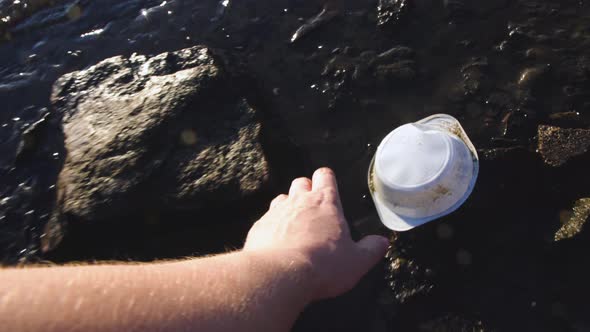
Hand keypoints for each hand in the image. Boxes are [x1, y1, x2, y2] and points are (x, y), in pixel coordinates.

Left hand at [243, 168, 389, 300]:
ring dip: (287, 208)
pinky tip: (277, 244)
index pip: (325, 176)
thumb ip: (371, 249)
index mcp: (325, 203)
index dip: (326, 180)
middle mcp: (299, 202)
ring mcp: (276, 213)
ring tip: (295, 227)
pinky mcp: (259, 227)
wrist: (280, 274)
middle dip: (306, 191)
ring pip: (281, 198)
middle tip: (313, 209)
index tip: (328, 187)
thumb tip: (382, 242)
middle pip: (300, 183)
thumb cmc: (323, 265)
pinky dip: (272, 228)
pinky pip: (265, 221)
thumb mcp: (357, 261)